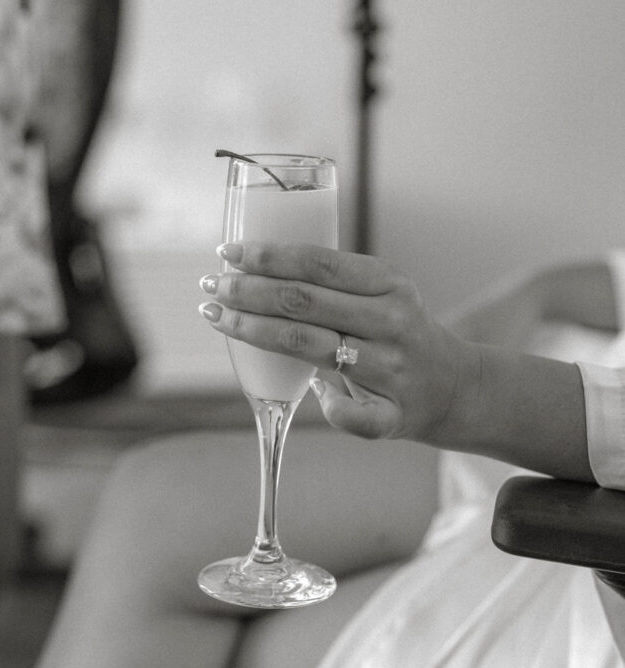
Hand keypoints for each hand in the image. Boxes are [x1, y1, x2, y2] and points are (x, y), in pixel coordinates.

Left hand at [199, 242, 479, 441]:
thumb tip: (254, 267)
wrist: (454, 386)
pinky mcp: (394, 416)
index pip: (319, 263)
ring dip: (254, 331)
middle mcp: (392, 323)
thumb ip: (333, 281)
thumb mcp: (382, 292)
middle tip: (212, 284)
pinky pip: (347, 413)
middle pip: (305, 303)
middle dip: (249, 291)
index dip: (268, 256)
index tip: (228, 252)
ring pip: (310, 348)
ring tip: (217, 316)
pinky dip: (322, 403)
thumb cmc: (398, 332)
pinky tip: (295, 392)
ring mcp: (394, 370)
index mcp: (389, 284)